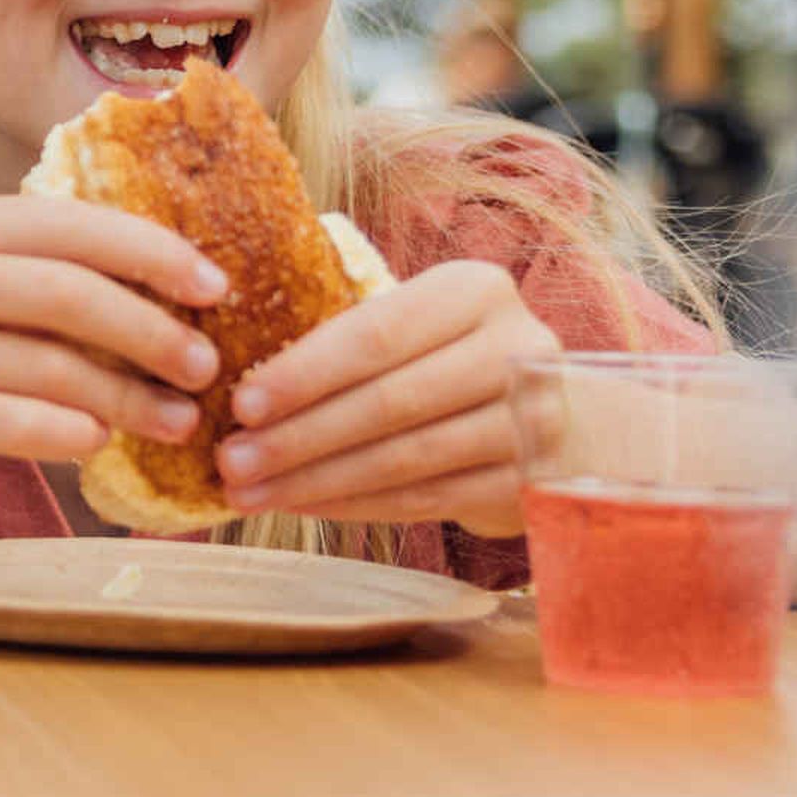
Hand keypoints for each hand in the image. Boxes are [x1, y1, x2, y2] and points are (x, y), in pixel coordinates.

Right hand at [0, 191, 230, 514]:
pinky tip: (101, 445)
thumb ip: (35, 271)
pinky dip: (71, 435)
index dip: (151, 252)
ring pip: (47, 367)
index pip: (67, 225)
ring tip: (177, 420)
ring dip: (127, 397)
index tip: (216, 287)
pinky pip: (12, 423)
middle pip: (64, 292)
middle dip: (150, 329)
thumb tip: (172, 286)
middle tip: (205, 365)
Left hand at [214, 260, 558, 533]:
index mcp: (476, 290)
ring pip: (404, 458)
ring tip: (251, 491)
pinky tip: (303, 506)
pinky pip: (426, 499)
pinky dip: (355, 505)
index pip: (376, 332)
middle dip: (298, 436)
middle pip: (389, 401)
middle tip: (231, 461)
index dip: (304, 373)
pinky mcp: (530, 481)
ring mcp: (534, 419)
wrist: (565, 415)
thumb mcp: (418, 324)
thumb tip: (241, 382)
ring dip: (316, 480)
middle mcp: (516, 348)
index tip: (240, 404)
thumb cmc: (454, 358)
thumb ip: (351, 337)